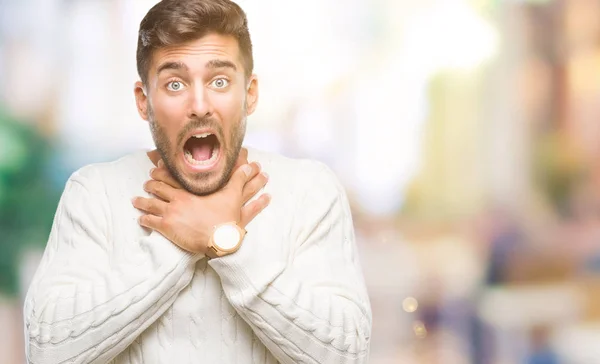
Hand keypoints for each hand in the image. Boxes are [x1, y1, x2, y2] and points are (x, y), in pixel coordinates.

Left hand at [132, 151, 269, 253]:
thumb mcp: (235, 196)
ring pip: (151, 204)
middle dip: (151, 184)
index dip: (163, 171)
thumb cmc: (226, 219)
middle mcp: (178, 198)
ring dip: (142, 201)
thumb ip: (239, 178)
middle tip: (146, 182)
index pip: (173, 176)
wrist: (220, 240)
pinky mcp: (167, 228)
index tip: (156, 167)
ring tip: (136, 200)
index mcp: (192, 190)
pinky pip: (151, 222)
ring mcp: (171, 213)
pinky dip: (144, 219)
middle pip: (159, 188)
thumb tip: (249, 165)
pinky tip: (141, 219)